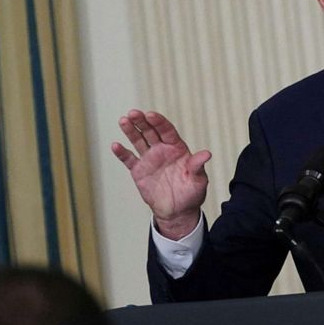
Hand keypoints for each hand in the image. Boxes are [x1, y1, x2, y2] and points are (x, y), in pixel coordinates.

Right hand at [111, 110, 210, 238]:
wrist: (178, 211)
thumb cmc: (192, 193)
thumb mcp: (198, 180)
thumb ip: (198, 166)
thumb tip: (207, 154)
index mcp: (177, 148)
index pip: (167, 131)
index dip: (159, 122)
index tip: (150, 115)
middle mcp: (162, 150)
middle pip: (150, 131)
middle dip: (142, 121)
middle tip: (133, 113)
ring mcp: (149, 159)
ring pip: (138, 141)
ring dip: (130, 130)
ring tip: (123, 121)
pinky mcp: (139, 171)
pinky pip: (129, 159)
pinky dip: (122, 152)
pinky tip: (116, 145)